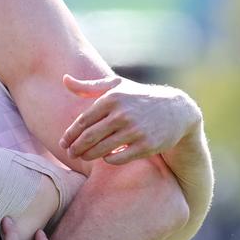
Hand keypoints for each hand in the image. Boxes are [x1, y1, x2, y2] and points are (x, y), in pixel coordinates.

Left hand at [59, 74, 200, 164]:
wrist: (176, 110)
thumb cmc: (139, 97)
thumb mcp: (117, 86)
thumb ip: (89, 86)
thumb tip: (64, 80)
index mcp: (112, 98)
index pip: (83, 121)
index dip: (70, 135)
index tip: (63, 143)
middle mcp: (122, 114)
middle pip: (89, 137)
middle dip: (75, 148)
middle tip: (70, 154)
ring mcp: (135, 130)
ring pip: (101, 149)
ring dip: (88, 156)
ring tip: (82, 157)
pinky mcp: (146, 145)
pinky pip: (118, 158)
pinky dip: (108, 160)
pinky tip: (105, 157)